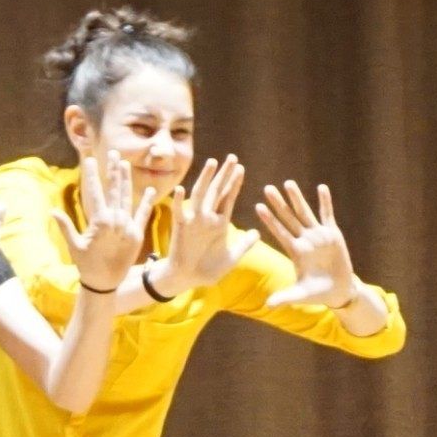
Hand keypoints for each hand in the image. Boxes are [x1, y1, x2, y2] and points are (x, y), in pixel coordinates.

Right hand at [68, 149, 142, 291]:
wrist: (105, 284)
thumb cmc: (86, 265)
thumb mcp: (74, 245)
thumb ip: (65, 226)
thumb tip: (52, 210)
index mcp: (99, 221)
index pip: (94, 192)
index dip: (92, 175)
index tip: (89, 159)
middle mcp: (115, 221)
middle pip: (114, 190)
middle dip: (113, 170)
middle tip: (113, 153)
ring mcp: (128, 227)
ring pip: (128, 198)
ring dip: (127, 180)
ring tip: (125, 164)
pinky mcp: (137, 234)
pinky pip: (143, 215)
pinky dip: (147, 203)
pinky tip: (150, 189)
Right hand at [159, 155, 246, 292]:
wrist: (187, 279)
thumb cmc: (208, 269)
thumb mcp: (231, 257)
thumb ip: (244, 245)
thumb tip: (258, 233)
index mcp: (220, 223)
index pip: (228, 198)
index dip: (234, 184)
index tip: (241, 168)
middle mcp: (207, 218)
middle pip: (216, 191)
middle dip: (224, 174)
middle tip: (232, 157)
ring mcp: (193, 221)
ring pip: (200, 195)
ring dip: (205, 179)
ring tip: (212, 162)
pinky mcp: (181, 228)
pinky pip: (179, 213)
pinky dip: (179, 202)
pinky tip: (180, 189)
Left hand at [254, 177, 361, 311]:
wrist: (338, 289)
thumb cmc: (317, 293)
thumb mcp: (301, 294)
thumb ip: (285, 297)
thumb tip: (267, 305)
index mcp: (295, 251)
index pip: (279, 232)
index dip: (269, 220)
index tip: (258, 207)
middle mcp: (304, 239)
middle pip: (289, 218)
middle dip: (278, 204)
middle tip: (267, 188)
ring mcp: (318, 235)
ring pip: (305, 212)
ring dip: (297, 198)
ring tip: (288, 183)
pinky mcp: (332, 234)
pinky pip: (327, 214)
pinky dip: (325, 202)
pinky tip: (321, 188)